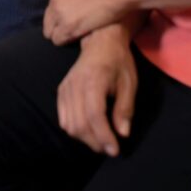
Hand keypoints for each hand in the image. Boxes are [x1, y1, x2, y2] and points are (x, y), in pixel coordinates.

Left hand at [43, 0, 126, 44]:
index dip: (62, 15)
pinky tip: (79, 39)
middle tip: (74, 30)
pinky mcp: (67, 26)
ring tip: (77, 37)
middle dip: (58, 26)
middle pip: (48, 20)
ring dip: (62, 35)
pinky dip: (66, 42)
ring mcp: (59, 12)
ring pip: (50, 32)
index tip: (73, 19)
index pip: (52, 6)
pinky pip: (57, 40)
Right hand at [57, 25, 136, 155]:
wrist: (100, 41)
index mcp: (93, 81)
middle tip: (110, 148)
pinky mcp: (61, 91)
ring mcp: (65, 88)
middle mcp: (75, 85)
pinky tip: (88, 130)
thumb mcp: (129, 83)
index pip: (94, 115)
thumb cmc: (118, 61)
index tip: (115, 150)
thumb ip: (125, 108)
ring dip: (84, 139)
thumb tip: (122, 134)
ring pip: (69, 124)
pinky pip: (63, 118)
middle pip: (79, 124)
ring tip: (100, 141)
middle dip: (95, 142)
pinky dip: (74, 130)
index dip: (104, 136)